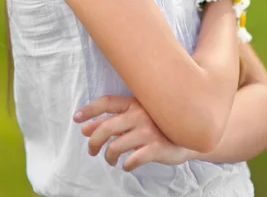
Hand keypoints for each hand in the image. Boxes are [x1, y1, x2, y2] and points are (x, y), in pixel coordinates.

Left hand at [73, 95, 187, 170]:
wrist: (190, 134)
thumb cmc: (158, 124)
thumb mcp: (136, 117)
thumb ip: (113, 121)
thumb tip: (85, 129)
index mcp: (134, 102)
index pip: (106, 102)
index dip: (89, 110)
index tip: (76, 119)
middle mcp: (140, 114)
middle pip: (107, 127)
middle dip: (94, 141)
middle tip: (91, 150)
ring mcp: (148, 131)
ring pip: (116, 146)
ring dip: (108, 156)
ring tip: (110, 159)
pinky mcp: (156, 148)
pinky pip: (132, 159)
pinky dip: (125, 164)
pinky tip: (126, 165)